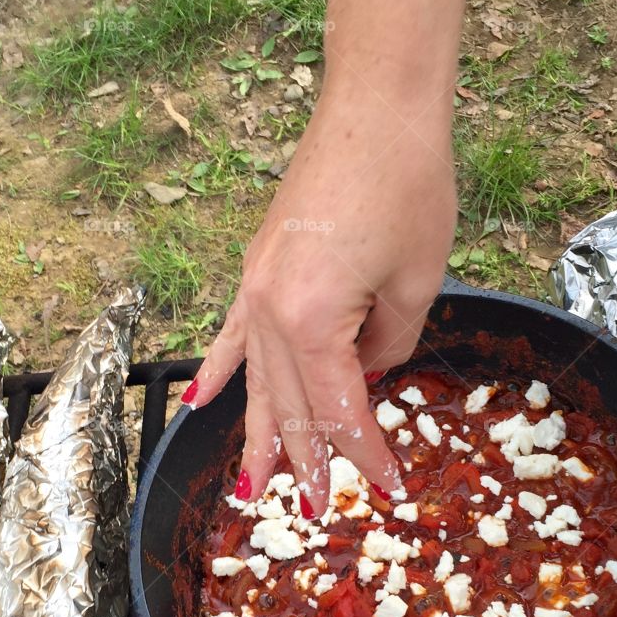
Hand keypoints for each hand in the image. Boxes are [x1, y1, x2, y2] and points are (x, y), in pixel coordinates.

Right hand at [185, 89, 457, 515]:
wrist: (375, 107)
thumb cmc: (408, 186)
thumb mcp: (416, 283)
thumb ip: (390, 344)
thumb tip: (370, 371)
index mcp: (311, 322)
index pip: (338, 409)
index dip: (365, 453)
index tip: (389, 488)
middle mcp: (269, 313)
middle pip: (288, 406)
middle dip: (306, 461)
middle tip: (317, 509)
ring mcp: (254, 291)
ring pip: (254, 383)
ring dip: (257, 437)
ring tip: (252, 487)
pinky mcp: (257, 271)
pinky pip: (231, 338)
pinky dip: (217, 375)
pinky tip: (199, 406)